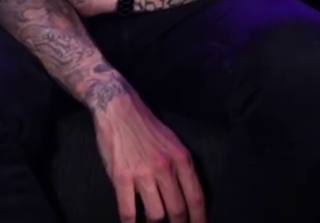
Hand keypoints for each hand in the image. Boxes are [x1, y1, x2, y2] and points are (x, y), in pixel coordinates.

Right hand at [93, 89, 207, 222]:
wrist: (119, 108)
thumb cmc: (147, 127)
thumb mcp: (174, 144)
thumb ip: (182, 168)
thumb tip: (189, 196)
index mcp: (182, 159)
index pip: (196, 198)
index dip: (199, 219)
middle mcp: (165, 168)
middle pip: (178, 211)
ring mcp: (143, 173)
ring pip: (156, 216)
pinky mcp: (121, 177)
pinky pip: (128, 212)